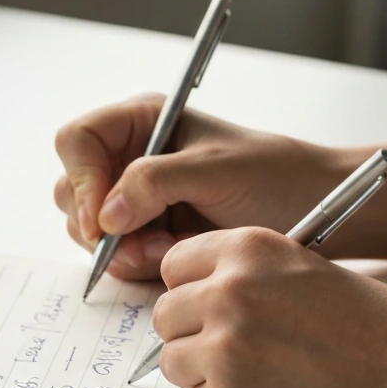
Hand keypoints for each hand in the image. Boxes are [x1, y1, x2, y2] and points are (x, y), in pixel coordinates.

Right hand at [53, 95, 350, 280]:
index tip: (104, 220)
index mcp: (142, 122)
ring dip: (122, 249)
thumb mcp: (217, 170)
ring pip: (87, 230)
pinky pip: (113, 257)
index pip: (77, 142)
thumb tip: (104, 216)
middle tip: (144, 242)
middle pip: (72, 191)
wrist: (313, 213)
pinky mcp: (145, 236)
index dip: (82, 180)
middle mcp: (129, 158)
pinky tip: (173, 257)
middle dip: (100, 224)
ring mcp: (134, 201)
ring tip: (171, 248)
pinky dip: (136, 264)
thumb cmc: (277, 176)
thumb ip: (155, 182)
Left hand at [152, 228, 386, 387]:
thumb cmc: (383, 334)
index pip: (176, 264)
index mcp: (249, 250)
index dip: (191, 287)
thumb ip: (254, 276)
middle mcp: (227, 292)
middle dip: (192, 332)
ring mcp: (222, 348)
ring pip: (173, 361)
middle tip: (236, 347)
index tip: (207, 302)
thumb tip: (209, 292)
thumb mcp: (311, 272)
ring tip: (260, 375)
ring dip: (204, 371)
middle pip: (166, 314)